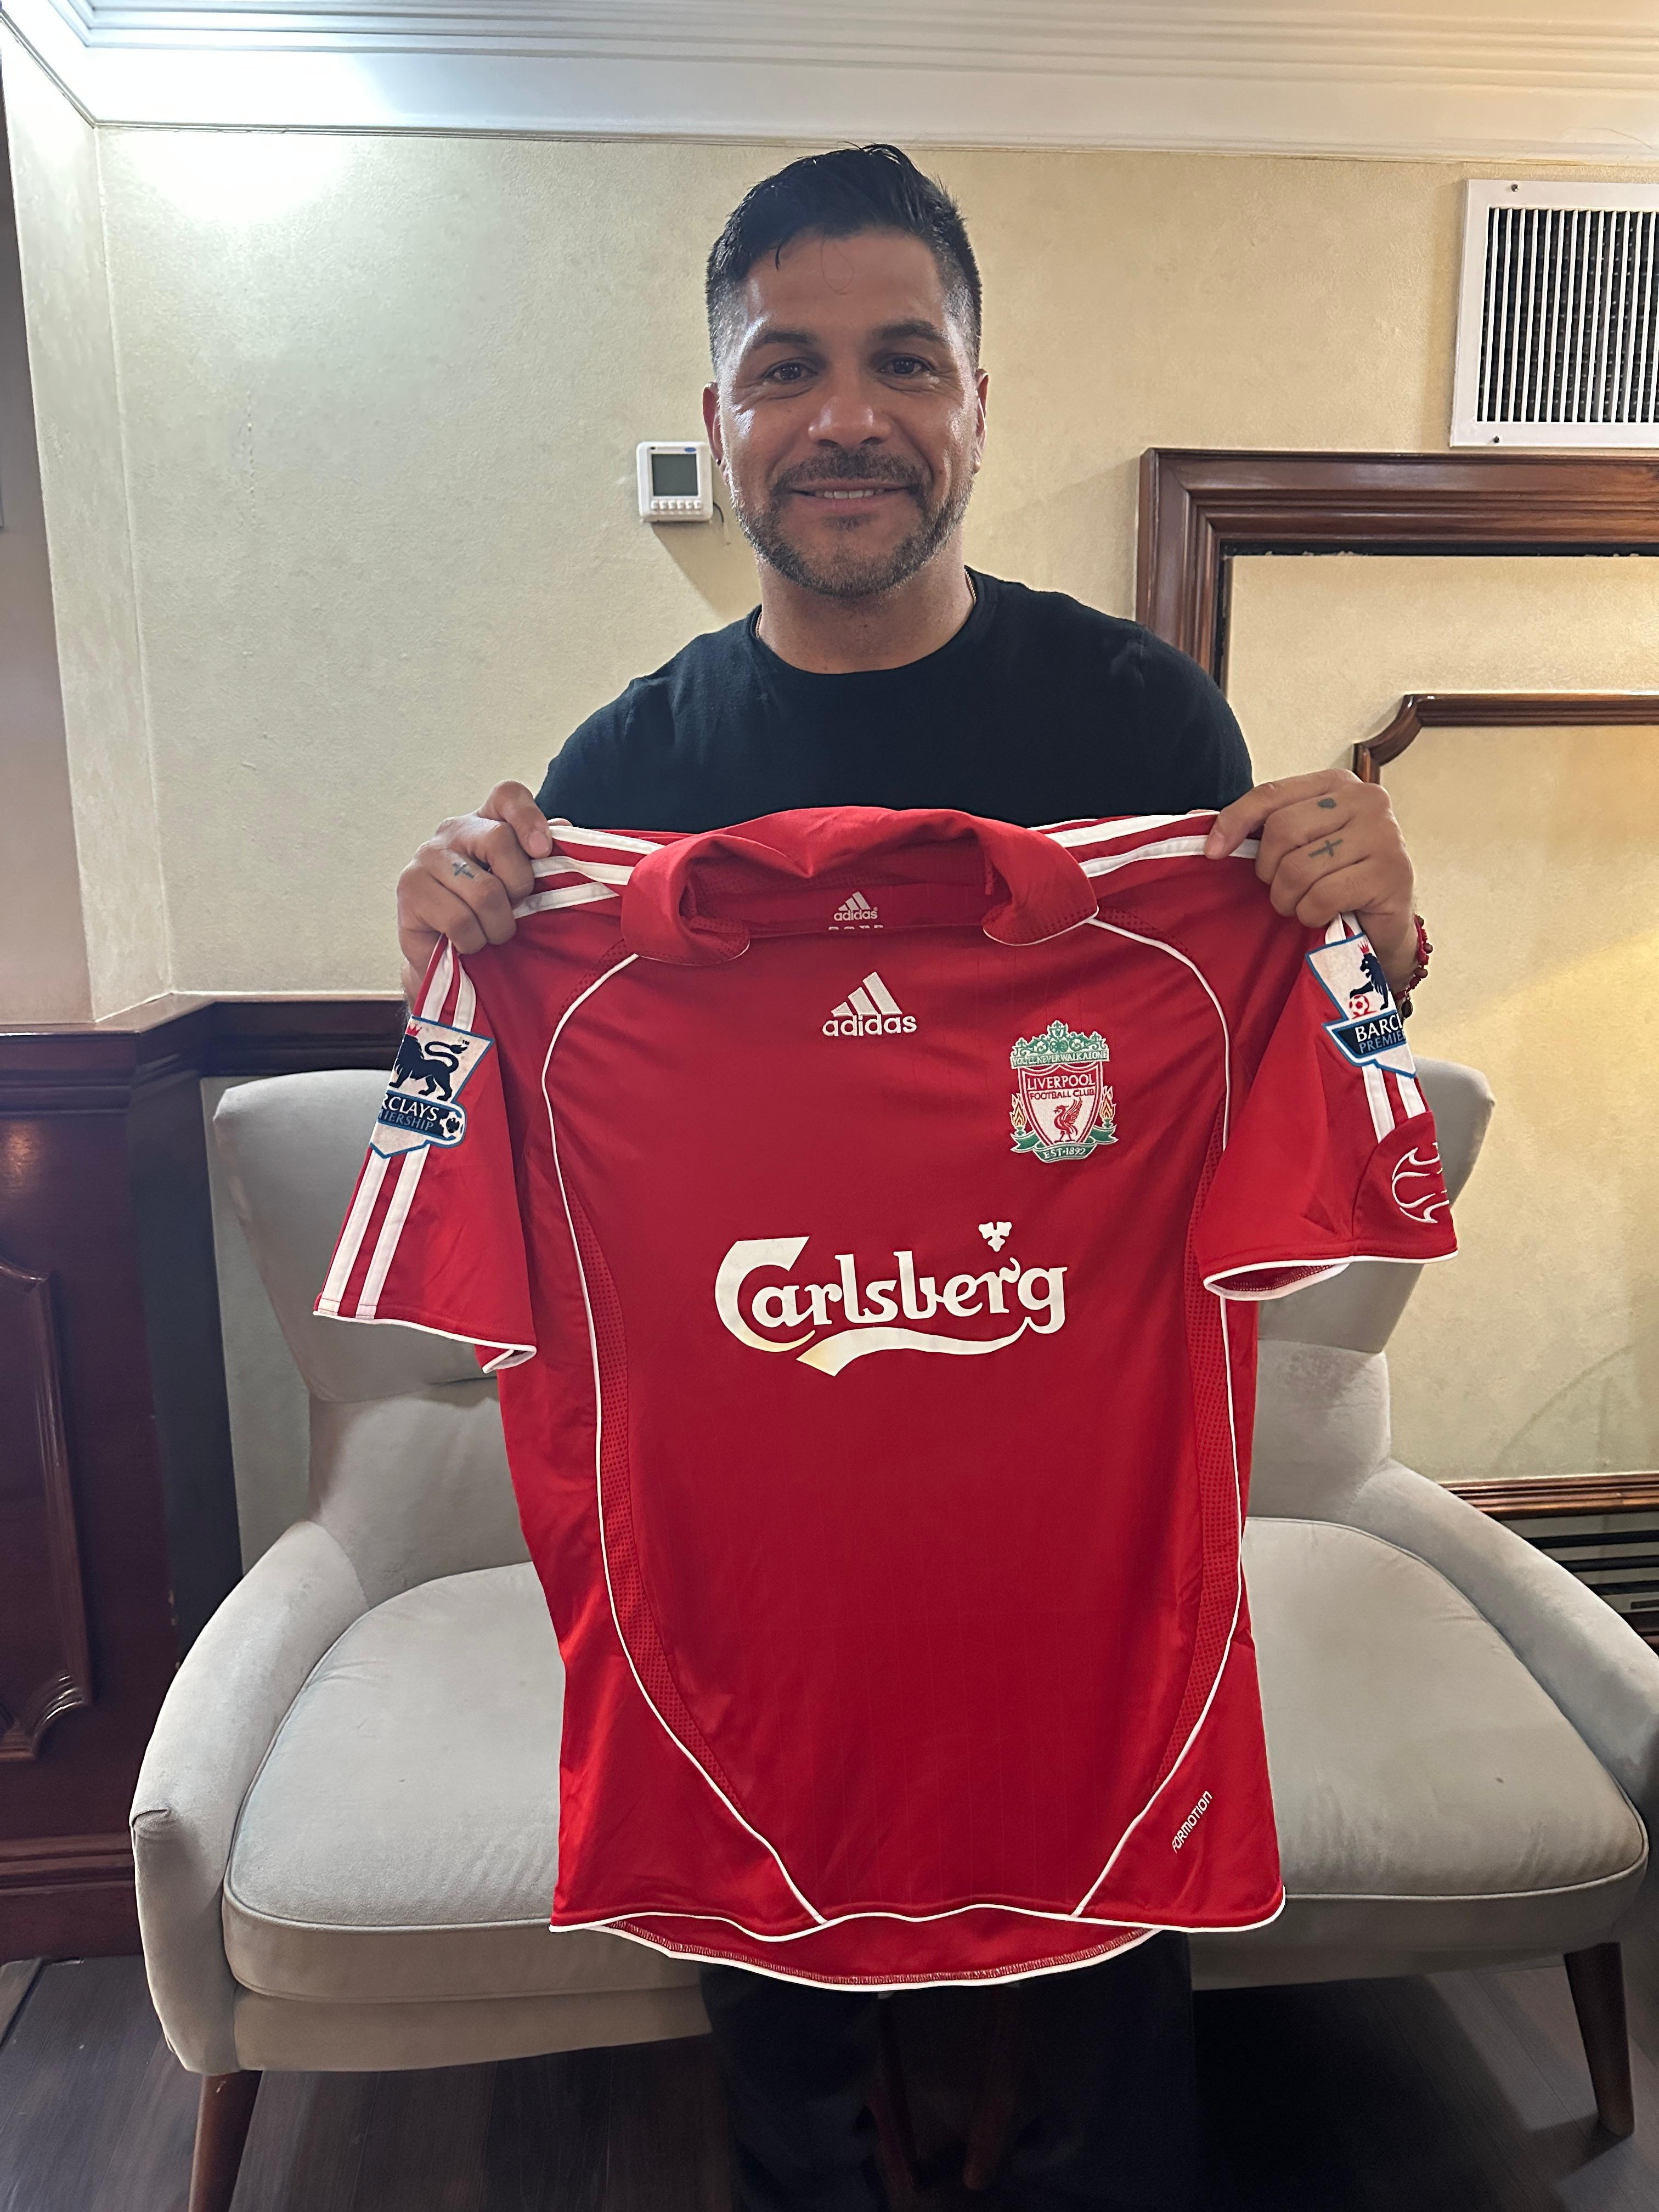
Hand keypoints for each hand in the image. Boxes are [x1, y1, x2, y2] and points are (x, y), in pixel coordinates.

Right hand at [396, 781, 552, 1003]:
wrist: (444, 959)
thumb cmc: (488, 919)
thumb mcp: (520, 888)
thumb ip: (541, 859)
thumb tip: (563, 829)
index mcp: (485, 823)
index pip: (507, 795)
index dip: (529, 816)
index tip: (542, 850)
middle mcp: (453, 831)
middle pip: (499, 839)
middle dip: (519, 885)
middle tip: (515, 909)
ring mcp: (427, 857)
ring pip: (484, 890)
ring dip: (498, 925)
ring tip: (491, 934)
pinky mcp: (410, 888)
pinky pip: (460, 920)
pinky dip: (474, 941)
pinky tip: (467, 943)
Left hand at [1203, 770, 1417, 993]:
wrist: (1384, 926)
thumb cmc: (1335, 881)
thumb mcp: (1300, 846)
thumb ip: (1264, 829)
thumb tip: (1202, 830)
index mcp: (1337, 784)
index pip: (1270, 794)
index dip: (1234, 822)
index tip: (1213, 853)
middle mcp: (1366, 799)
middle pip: (1283, 830)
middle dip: (1270, 871)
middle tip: (1282, 889)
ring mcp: (1384, 834)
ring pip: (1300, 867)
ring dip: (1289, 898)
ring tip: (1302, 905)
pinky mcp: (1391, 873)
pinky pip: (1323, 895)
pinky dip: (1312, 914)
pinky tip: (1323, 915)